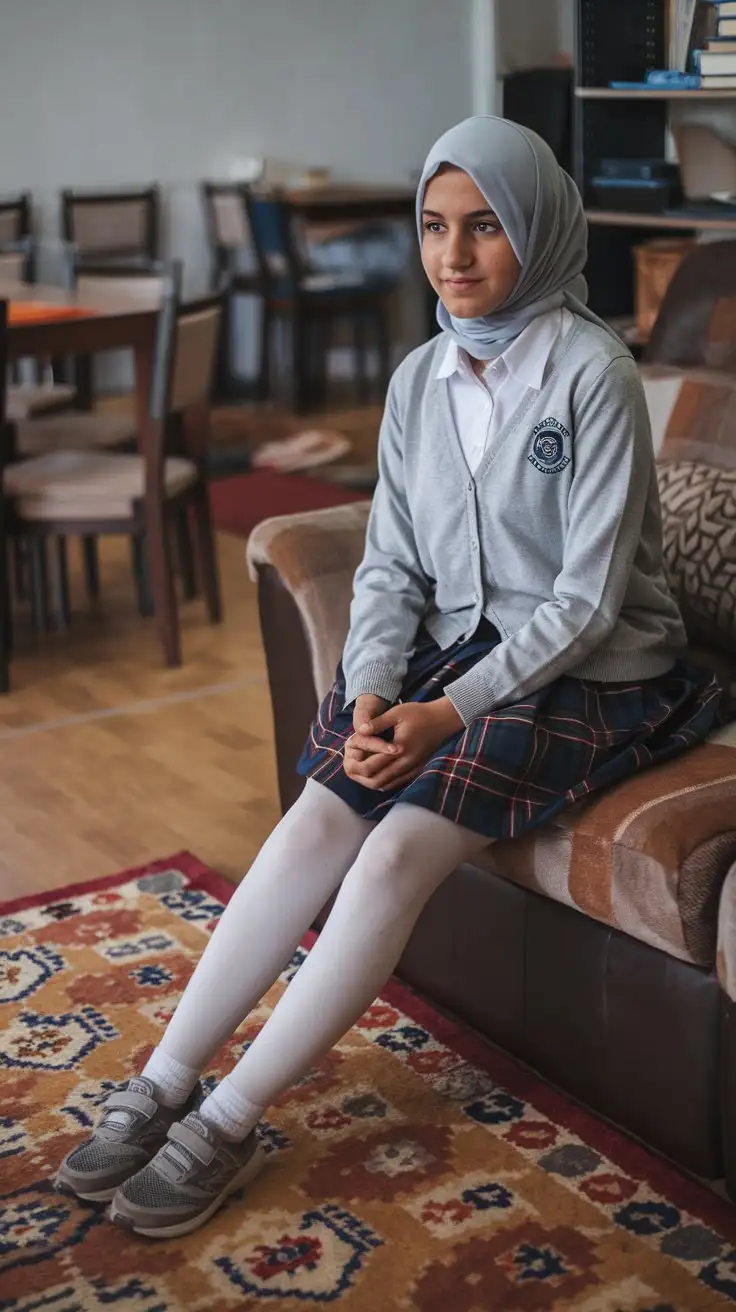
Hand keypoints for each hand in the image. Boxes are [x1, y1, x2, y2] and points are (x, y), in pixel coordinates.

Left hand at [345, 698, 463, 791]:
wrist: (443, 720)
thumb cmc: (420, 713)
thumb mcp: (397, 712)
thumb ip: (377, 723)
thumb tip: (359, 730)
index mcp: (398, 749)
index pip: (371, 766)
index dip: (356, 764)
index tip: (348, 757)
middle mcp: (405, 763)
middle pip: (376, 781)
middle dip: (359, 777)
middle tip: (348, 768)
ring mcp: (412, 768)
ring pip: (386, 785)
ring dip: (370, 781)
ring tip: (358, 772)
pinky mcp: (416, 769)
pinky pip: (396, 783)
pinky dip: (383, 782)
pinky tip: (375, 774)